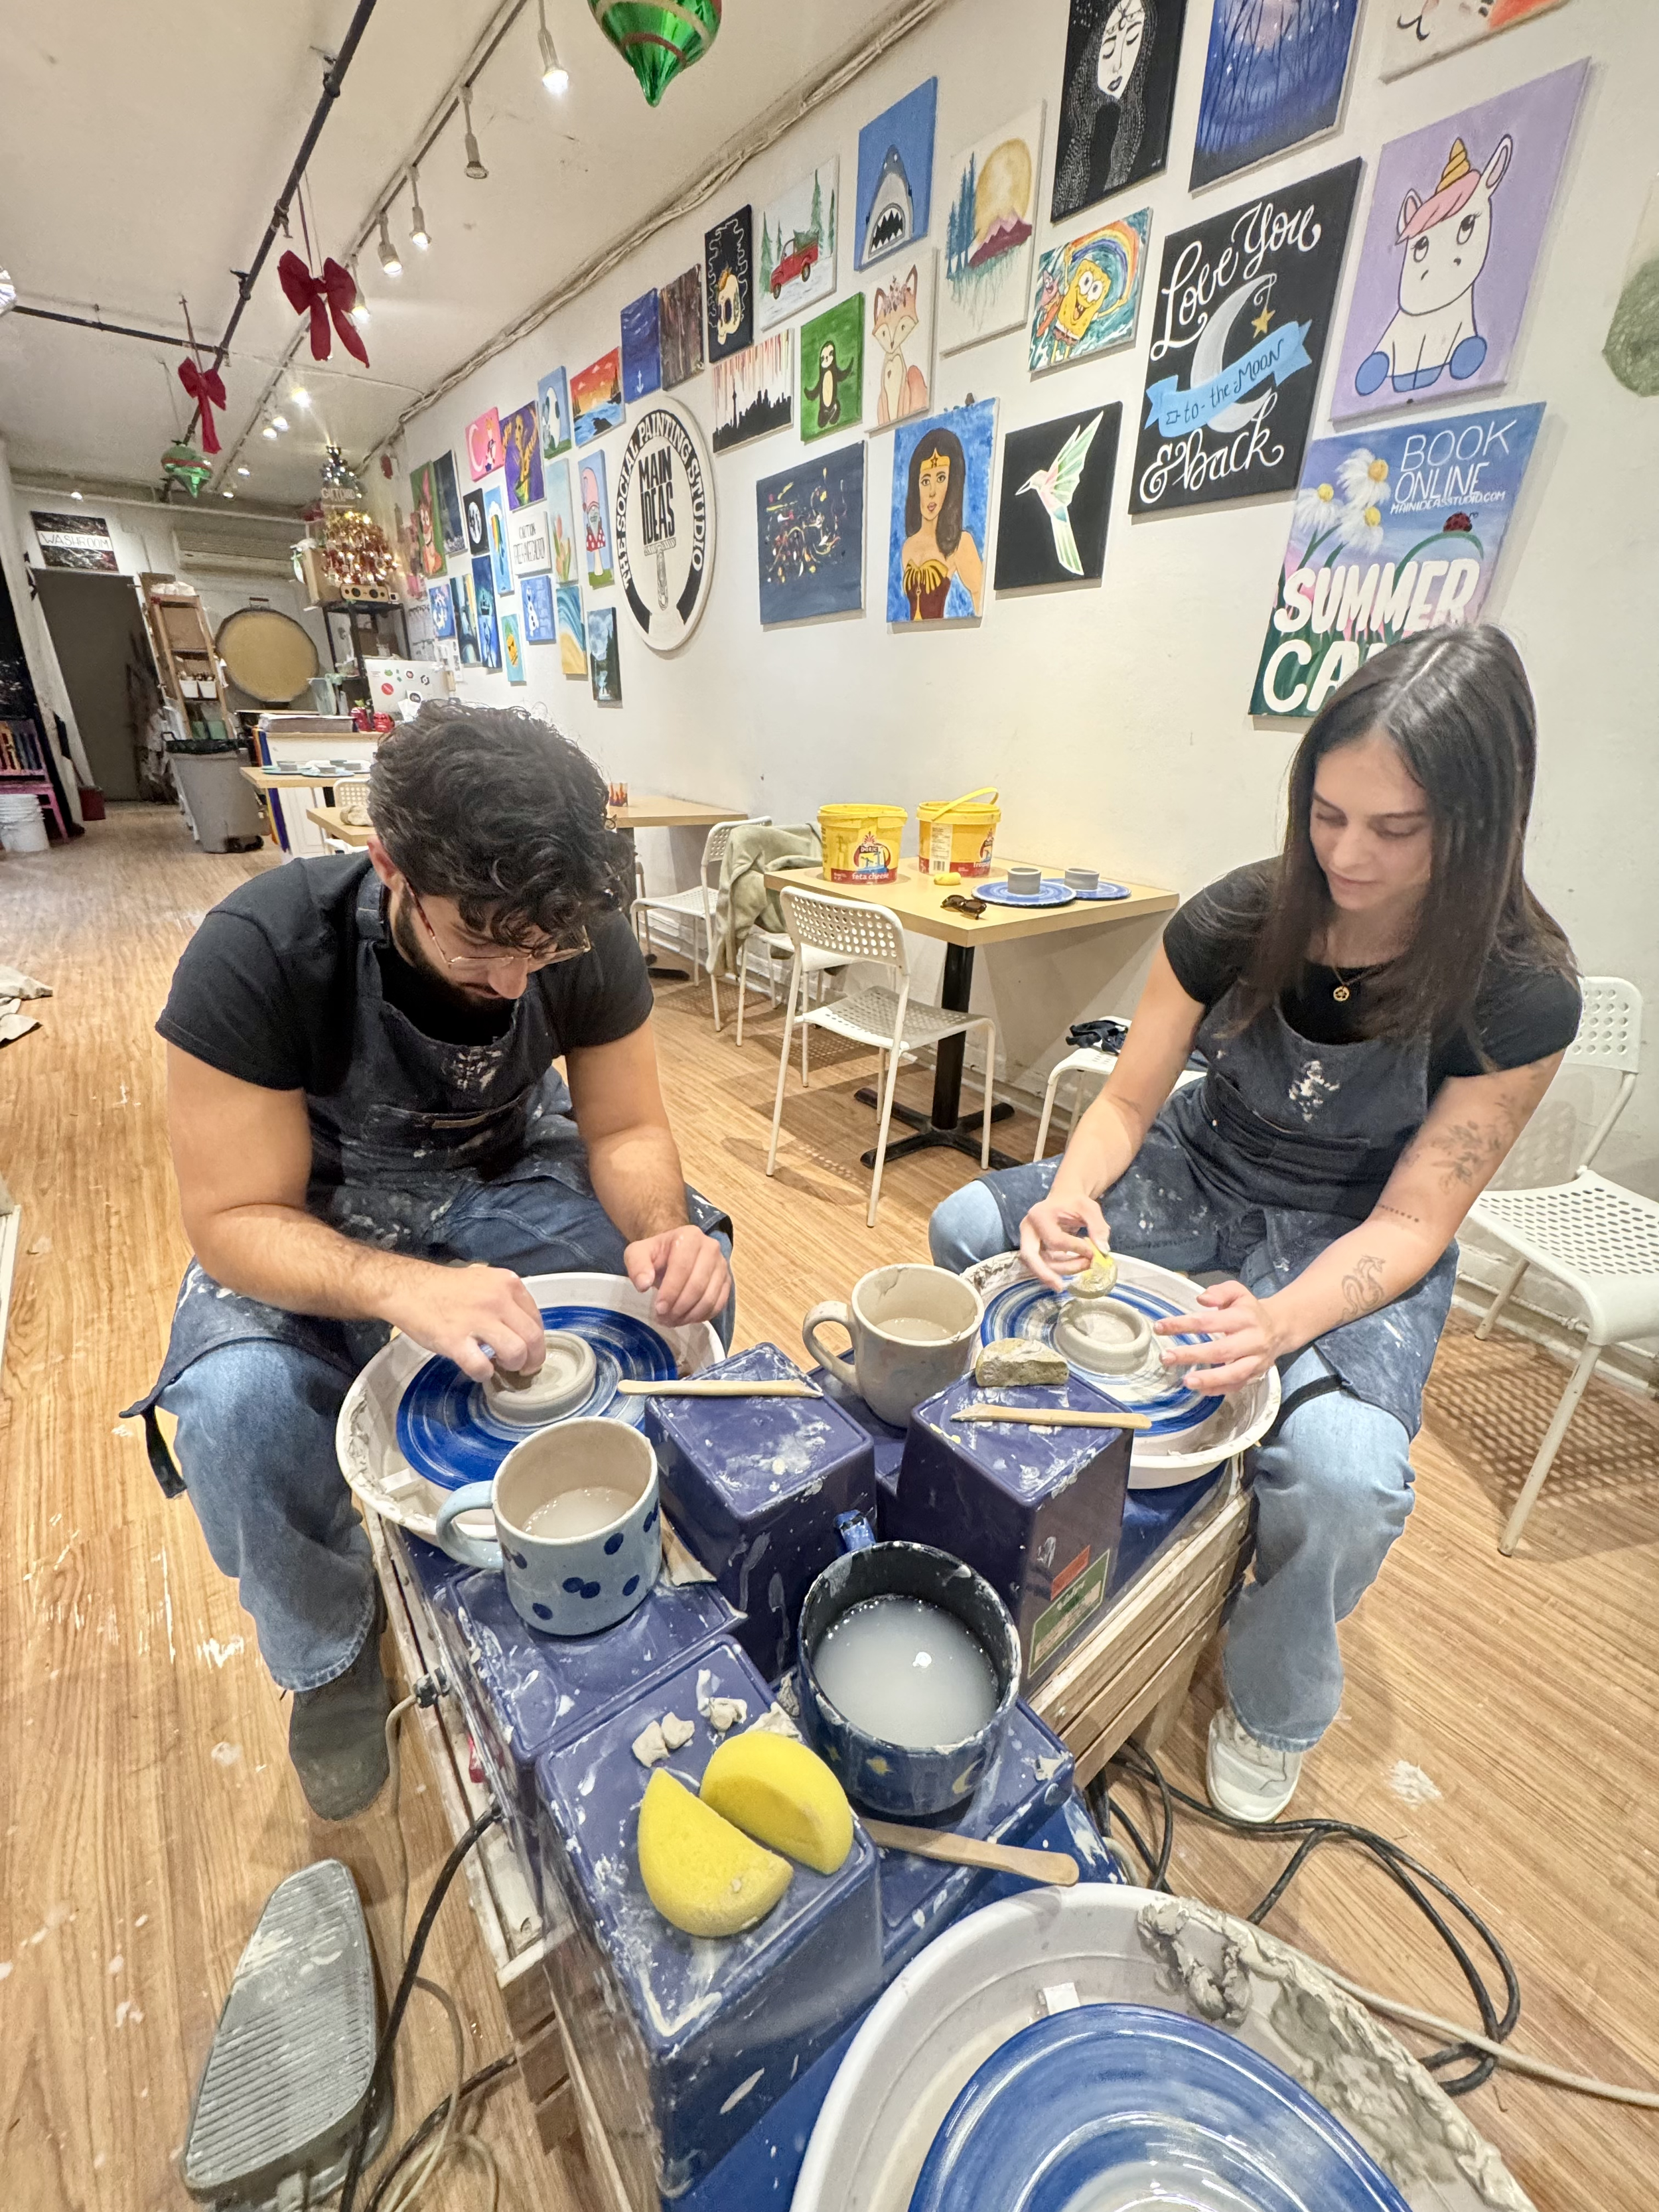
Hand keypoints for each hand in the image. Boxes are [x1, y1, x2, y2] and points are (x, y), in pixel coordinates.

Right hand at [382, 1262, 545, 1384]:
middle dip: (532, 1359)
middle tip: (522, 1368)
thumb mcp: (484, 1281)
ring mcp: (477, 1319)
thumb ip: (506, 1300)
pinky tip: (478, 1369)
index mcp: (507, 1283)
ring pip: (515, 1353)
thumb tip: (522, 1330)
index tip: (529, 1351)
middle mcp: (497, 1299)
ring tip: (499, 1365)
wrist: (407, 1288)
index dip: (536, 1341)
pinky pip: (481, 1366)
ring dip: (512, 1366)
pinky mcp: (455, 1340)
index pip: (537, 1319)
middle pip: (533, 1338)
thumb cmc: (446, 1288)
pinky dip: (483, 1374)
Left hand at [625, 1225, 731, 1326]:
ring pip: (709, 1298)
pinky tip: (686, 1317)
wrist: (673, 1253)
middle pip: (697, 1286)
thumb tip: (643, 1285)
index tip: (658, 1309)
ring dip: (689, 1315)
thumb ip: (637, 1266)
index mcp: (690, 1236)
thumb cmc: (657, 1254)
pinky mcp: (727, 1281)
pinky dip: (702, 1316)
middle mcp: (711, 1248)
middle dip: (679, 1308)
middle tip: (664, 1319)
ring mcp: (722, 1265)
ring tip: (672, 1320)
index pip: (682, 1268)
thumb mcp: (637, 1254)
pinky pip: (718, 1304)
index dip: (670, 1292)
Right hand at [1019, 1191, 1111, 1292]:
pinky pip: (1043, 1265)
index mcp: (1039, 1215)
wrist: (1064, 1199)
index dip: (1074, 1249)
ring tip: (1084, 1266)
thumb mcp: (1090, 1208)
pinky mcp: (1034, 1250)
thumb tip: (1102, 1250)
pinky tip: (1075, 1267)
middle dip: (1045, 1273)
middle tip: (1061, 1287)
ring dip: (1060, 1271)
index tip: (1092, 1251)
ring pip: (1038, 1264)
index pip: (1054, 1240)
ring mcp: (1028, 1240)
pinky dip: (1058, 1270)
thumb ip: (1098, 1227)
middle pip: (1030, 1256)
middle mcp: (1028, 1229)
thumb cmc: (1075, 1202)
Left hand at [1155, 1280, 1281, 1395]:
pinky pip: (1237, 1386)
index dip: (1183, 1324)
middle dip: (1191, 1355)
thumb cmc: (1250, 1310)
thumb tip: (1202, 1300)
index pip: (1210, 1321)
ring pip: (1233, 1373)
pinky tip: (1200, 1390)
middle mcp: (1252, 1341)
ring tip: (1186, 1381)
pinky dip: (1219, 1389)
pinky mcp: (1256, 1375)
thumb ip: (1220, 1292)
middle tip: (1166, 1358)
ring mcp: (1255, 1361)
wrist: (1279, 1328)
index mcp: (1244, 1318)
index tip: (1161, 1327)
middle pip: (1220, 1350)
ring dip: (1208, 1379)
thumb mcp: (1238, 1292)